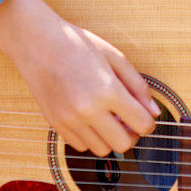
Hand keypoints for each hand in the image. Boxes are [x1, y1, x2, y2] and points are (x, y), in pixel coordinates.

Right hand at [0, 0, 158, 155]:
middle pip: (124, 145)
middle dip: (132, 135)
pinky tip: (90, 119)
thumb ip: (139, 87)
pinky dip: (90, 137)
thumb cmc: (78, 45)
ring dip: (110, 138)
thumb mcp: (116, 58)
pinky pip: (80, 146)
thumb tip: (154, 112)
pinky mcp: (54, 123)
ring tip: (108, 119)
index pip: (143, 125)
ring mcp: (69, 119)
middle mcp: (88, 110)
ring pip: (102, 150)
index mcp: (108, 91)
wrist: (36, 41)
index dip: (149, 123)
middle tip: (129, 121)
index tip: (145, 117)